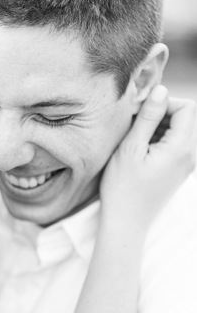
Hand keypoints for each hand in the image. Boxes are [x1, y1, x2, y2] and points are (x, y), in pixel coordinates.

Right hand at [101, 85, 195, 229]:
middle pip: (185, 118)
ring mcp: (186, 164)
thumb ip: (148, 118)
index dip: (164, 104)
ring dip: (158, 128)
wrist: (126, 222)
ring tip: (134, 141)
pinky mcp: (178, 170)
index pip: (187, 108)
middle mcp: (191, 155)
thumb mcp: (130, 149)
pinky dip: (159, 141)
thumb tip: (161, 90)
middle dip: (161, 115)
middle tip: (134, 126)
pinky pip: (175, 145)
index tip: (140, 114)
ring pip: (179, 131)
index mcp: (181, 148)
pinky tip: (139, 152)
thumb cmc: (123, 188)